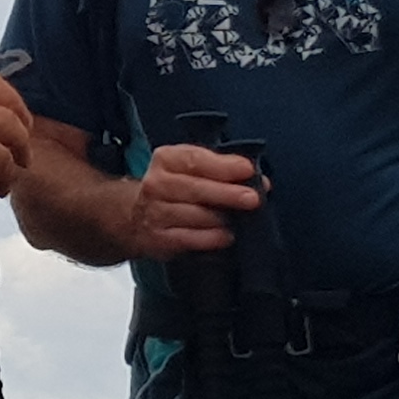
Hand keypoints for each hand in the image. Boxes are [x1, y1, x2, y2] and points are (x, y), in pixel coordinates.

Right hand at [125, 145, 264, 259]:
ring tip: (240, 221)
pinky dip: (212, 238)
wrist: (138, 217)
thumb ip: (223, 169)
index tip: (247, 169)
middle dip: (227, 193)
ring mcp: (155, 212)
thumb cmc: (177, 188)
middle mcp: (156, 184)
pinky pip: (190, 239)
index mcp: (166, 159)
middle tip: (252, 199)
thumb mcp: (192, 168)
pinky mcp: (159, 238)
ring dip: (221, 219)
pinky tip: (226, 236)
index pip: (195, 159)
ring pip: (195, 215)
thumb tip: (260, 181)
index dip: (223, 165)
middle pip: (195, 188)